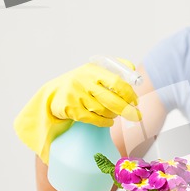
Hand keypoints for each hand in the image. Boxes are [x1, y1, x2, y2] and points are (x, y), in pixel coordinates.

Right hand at [14, 59, 141, 163]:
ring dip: (114, 115)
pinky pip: (94, 119)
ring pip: (104, 111)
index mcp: (93, 70)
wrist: (54, 93)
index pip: (117, 82)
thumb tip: (133, 69)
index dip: (129, 94)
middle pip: (112, 100)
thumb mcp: (95, 70)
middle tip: (135, 116)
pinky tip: (108, 121)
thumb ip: (115, 67)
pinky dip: (105, 122)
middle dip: (127, 110)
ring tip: (115, 114)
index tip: (135, 101)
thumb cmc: (82, 83)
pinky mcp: (70, 109)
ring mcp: (76, 95)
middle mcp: (83, 81)